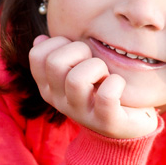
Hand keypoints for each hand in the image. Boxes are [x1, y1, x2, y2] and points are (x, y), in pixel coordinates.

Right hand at [28, 35, 157, 138]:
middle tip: (93, 62)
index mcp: (48, 87)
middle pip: (54, 63)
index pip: (37, 55)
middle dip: (79, 51)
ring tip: (105, 75)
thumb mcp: (76, 70)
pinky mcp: (106, 123)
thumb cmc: (100, 89)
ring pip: (76, 79)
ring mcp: (81, 114)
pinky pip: (106, 96)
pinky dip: (116, 83)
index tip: (76, 52)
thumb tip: (40, 39)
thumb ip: (58, 55)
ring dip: (97, 67)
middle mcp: (59, 101)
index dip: (58, 43)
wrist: (128, 126)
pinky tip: (118, 84)